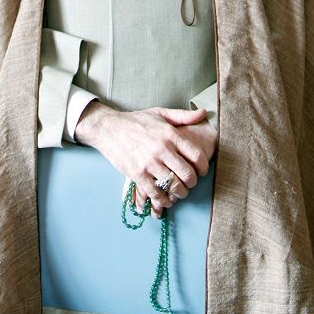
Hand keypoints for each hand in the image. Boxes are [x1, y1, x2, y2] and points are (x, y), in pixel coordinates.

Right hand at [75, 101, 218, 218]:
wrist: (109, 128)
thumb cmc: (136, 121)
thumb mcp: (160, 113)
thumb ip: (183, 115)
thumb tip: (203, 113)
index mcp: (170, 134)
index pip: (196, 155)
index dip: (203, 167)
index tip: (202, 171)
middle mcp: (162, 149)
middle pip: (187, 174)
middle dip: (192, 182)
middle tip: (190, 183)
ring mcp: (149, 163)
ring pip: (173, 185)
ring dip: (180, 192)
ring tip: (179, 191)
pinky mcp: (137, 174)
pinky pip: (155, 193)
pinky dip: (163, 200)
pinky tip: (165, 199)